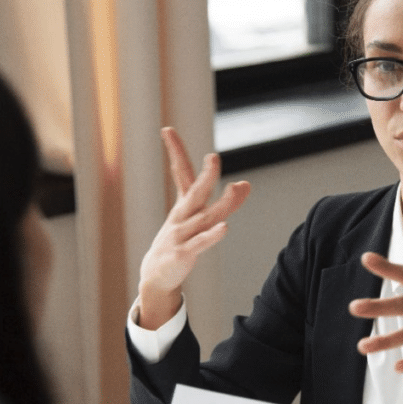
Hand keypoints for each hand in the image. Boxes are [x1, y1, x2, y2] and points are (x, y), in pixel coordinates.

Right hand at [137, 127, 250, 329]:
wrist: (157, 274)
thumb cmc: (180, 242)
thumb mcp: (200, 220)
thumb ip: (225, 202)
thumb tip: (246, 184)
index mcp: (183, 205)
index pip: (180, 173)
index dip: (175, 151)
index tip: (167, 129)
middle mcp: (181, 216)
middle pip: (195, 192)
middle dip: (206, 175)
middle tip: (213, 157)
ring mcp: (181, 235)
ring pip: (203, 217)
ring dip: (221, 204)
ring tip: (236, 188)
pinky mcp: (183, 253)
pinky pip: (200, 243)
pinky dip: (212, 236)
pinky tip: (224, 228)